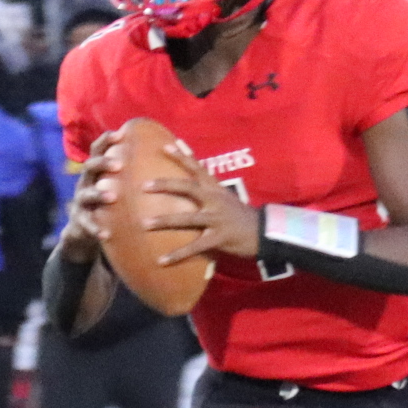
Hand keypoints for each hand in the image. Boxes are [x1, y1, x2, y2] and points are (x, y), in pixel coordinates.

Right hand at [65, 130, 133, 250]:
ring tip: (112, 197)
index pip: (98, 150)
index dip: (106, 140)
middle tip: (119, 164)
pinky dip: (94, 228)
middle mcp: (85, 182)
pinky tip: (105, 234)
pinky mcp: (79, 220)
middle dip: (103, 163)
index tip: (121, 134)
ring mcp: (80, 201)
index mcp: (96, 171)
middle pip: (90, 166)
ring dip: (98, 194)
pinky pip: (86, 223)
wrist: (84, 229)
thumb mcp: (116, 185)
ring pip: (86, 194)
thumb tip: (162, 155)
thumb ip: (131, 173)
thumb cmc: (109, 202)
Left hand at [137, 140, 262, 270]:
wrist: (263, 232)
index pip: (197, 168)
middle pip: (188, 188)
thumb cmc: (239, 215)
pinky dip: (177, 254)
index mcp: (215, 188)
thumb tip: (188, 179)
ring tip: (144, 223)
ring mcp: (217, 219)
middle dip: (166, 186)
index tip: (164, 146)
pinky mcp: (219, 238)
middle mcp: (214, 200)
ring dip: (165, 221)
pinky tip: (161, 260)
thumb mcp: (225, 197)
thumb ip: (207, 189)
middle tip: (143, 186)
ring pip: (187, 219)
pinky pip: (195, 247)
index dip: (182, 156)